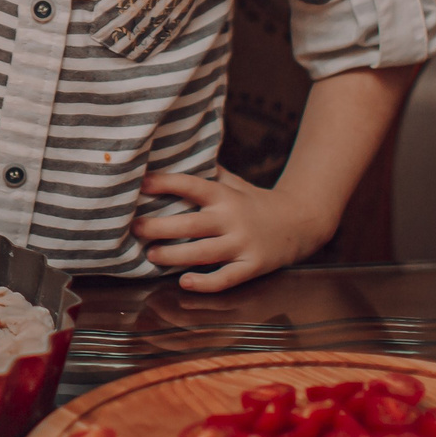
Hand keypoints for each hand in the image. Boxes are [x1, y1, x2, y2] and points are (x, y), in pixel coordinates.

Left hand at [133, 168, 333, 292]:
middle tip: (134, 228)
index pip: (192, 186)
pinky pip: (226, 278)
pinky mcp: (252, 266)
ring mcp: (243, 244)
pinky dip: (205, 282)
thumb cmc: (257, 201)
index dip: (166, 183)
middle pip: (191, 224)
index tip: (141, 183)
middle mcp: (232, 219)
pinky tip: (184, 282)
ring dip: (173, 256)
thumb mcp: (235, 183)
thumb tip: (176, 154)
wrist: (301, 222)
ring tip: (150, 256)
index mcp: (225, 195)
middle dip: (159, 227)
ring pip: (203, 253)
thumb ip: (208, 174)